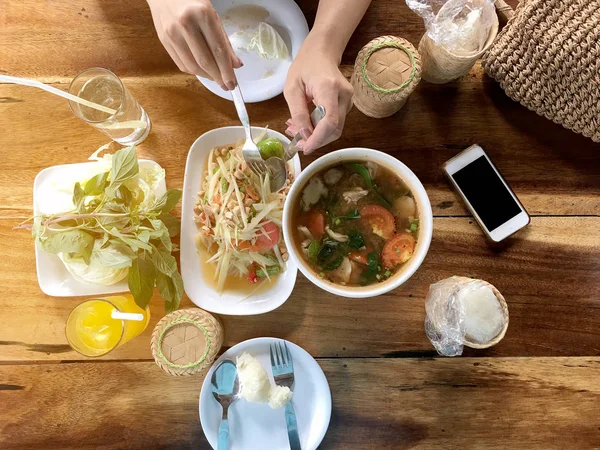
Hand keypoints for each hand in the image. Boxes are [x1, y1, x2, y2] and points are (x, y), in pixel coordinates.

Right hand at [147, 0, 241, 89]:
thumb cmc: (192, 1)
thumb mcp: (213, 15)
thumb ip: (224, 40)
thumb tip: (236, 65)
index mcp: (202, 15)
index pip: (218, 50)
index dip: (227, 71)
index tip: (233, 83)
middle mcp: (186, 25)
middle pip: (205, 61)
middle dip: (218, 77)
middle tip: (227, 86)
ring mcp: (172, 33)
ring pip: (192, 66)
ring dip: (207, 77)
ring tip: (216, 79)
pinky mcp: (163, 40)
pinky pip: (181, 64)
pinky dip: (194, 72)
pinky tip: (203, 72)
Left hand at [283, 35, 353, 153]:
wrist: (322, 51)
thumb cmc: (305, 66)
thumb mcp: (292, 88)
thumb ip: (298, 112)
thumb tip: (304, 135)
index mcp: (328, 87)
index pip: (329, 121)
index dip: (318, 138)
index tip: (305, 147)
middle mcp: (343, 95)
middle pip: (334, 129)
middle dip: (315, 140)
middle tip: (296, 142)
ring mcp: (348, 100)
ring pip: (335, 129)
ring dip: (316, 136)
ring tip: (296, 131)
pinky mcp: (347, 105)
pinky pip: (335, 123)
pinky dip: (320, 129)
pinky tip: (306, 124)